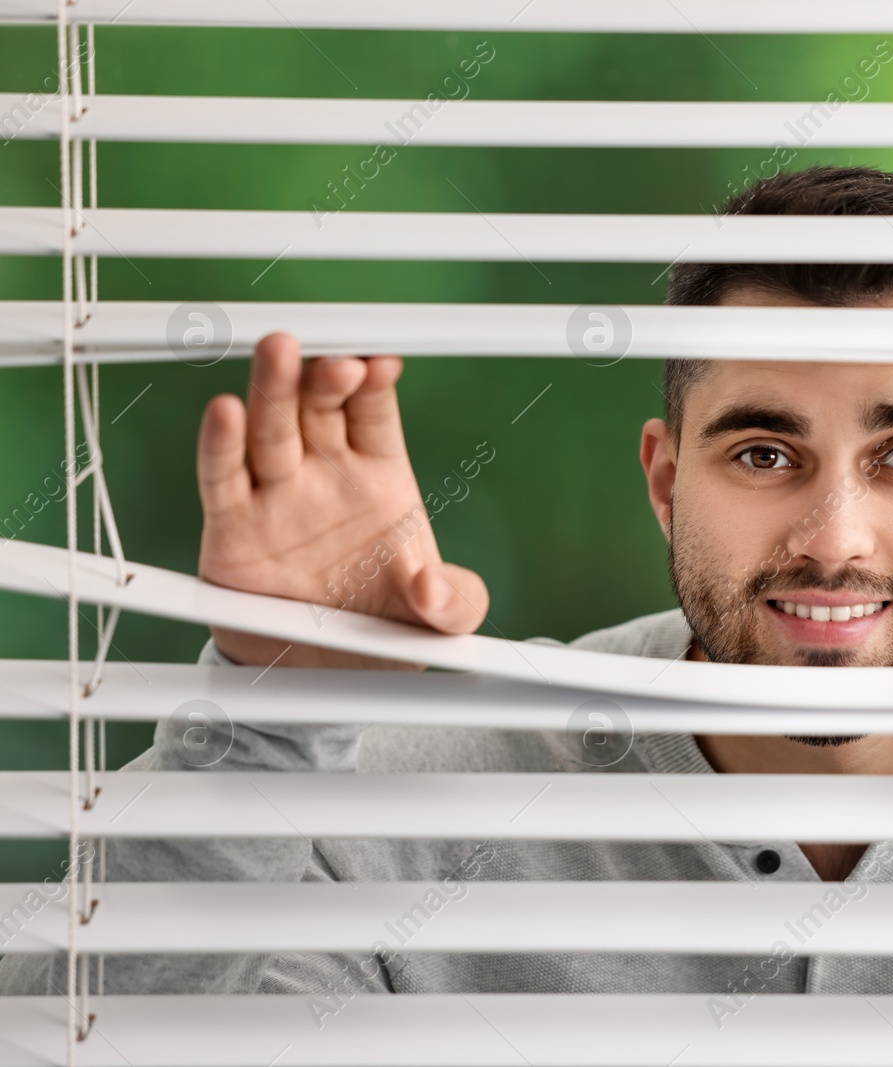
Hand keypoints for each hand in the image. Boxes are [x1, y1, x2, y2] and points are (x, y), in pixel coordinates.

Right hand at [197, 332, 488, 669]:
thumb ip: (455, 603)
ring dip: (273, 389)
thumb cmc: (385, 630)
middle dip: (326, 377)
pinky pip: (223, 479)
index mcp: (380, 474)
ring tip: (279, 354)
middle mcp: (324, 473)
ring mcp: (277, 495)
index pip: (374, 412)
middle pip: (320, 406)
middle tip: (336, 360)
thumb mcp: (440, 623)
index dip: (375, 383)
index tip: (382, 364)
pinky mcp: (232, 526)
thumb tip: (434, 589)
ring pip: (270, 429)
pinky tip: (225, 414)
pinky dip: (221, 445)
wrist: (327, 676)